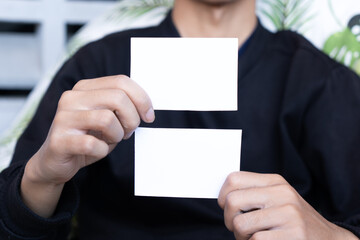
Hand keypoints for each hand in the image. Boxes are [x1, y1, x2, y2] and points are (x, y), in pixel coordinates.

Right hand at [21, 75, 153, 216]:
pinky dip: (102, 150)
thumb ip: (121, 107)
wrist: (54, 162)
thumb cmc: (86, 138)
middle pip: (118, 97)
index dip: (142, 99)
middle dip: (132, 118)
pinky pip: (93, 144)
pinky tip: (97, 150)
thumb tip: (145, 108)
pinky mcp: (59, 140)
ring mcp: (64, 118)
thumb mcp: (106, 117)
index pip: (121, 81)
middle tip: (128, 131)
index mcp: (85, 88)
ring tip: (110, 140)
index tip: (148, 116)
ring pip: (107, 119)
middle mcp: (72, 98)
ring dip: (117, 135)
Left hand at [218, 172, 357, 239]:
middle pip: (232, 201)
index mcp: (275, 182)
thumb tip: (222, 197)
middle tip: (238, 228)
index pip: (234, 179)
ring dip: (241, 236)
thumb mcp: (277, 199)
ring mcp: (289, 214)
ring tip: (255, 236)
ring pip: (240, 224)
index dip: (222, 195)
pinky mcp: (293, 235)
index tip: (225, 207)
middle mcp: (282, 194)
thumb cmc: (293, 220)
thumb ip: (254, 194)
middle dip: (229, 219)